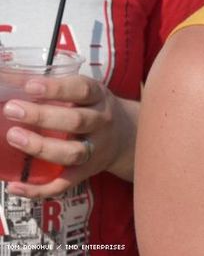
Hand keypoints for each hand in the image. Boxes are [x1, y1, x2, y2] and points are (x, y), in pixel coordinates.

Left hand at [2, 75, 136, 197]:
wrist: (129, 136)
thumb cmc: (95, 109)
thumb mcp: (89, 92)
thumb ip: (60, 88)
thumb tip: (9, 77)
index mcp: (99, 98)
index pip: (82, 90)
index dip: (57, 88)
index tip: (30, 86)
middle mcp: (101, 123)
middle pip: (76, 121)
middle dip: (42, 116)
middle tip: (12, 110)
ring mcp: (95, 150)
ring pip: (71, 153)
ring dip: (41, 146)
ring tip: (13, 137)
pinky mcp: (86, 172)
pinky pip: (63, 184)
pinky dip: (39, 189)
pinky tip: (15, 186)